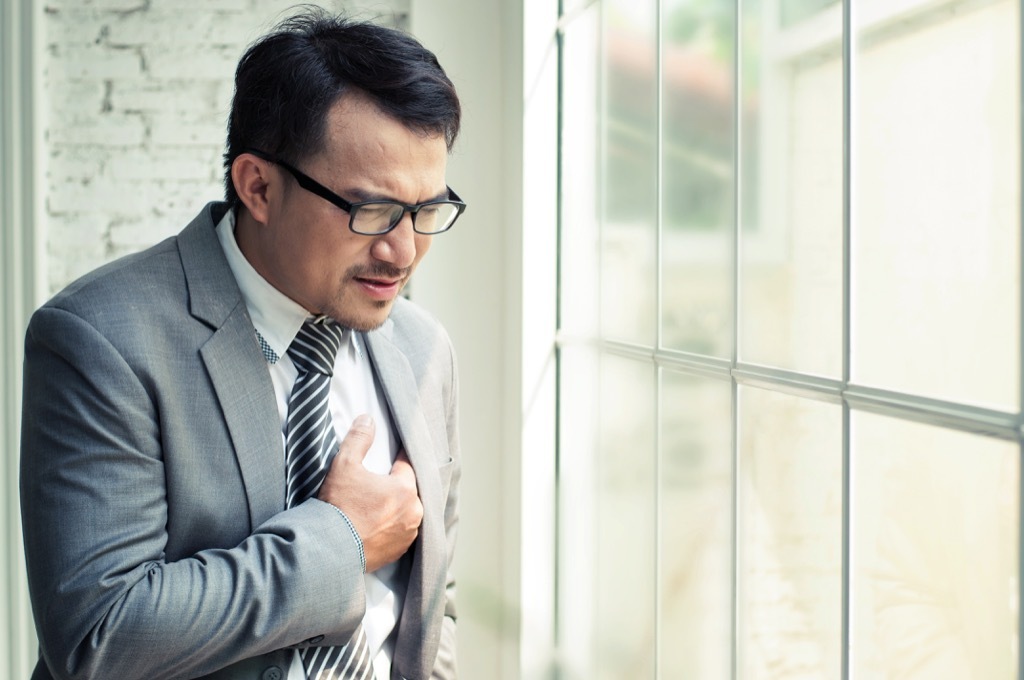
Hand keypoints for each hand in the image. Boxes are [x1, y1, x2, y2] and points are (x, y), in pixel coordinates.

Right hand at [318, 414, 423, 572]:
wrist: (329, 549)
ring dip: (396, 507)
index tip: (393, 455)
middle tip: (378, 484)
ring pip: (406, 512)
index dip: (397, 458)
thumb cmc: (338, 506)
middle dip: (396, 485)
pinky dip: (391, 527)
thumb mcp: (345, 464)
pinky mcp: (398, 552)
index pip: (406, 465)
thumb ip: (359, 439)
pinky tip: (376, 524)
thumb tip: (367, 419)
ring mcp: (407, 534)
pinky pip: (400, 532)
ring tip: (377, 505)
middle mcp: (413, 513)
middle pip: (408, 490)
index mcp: (405, 489)